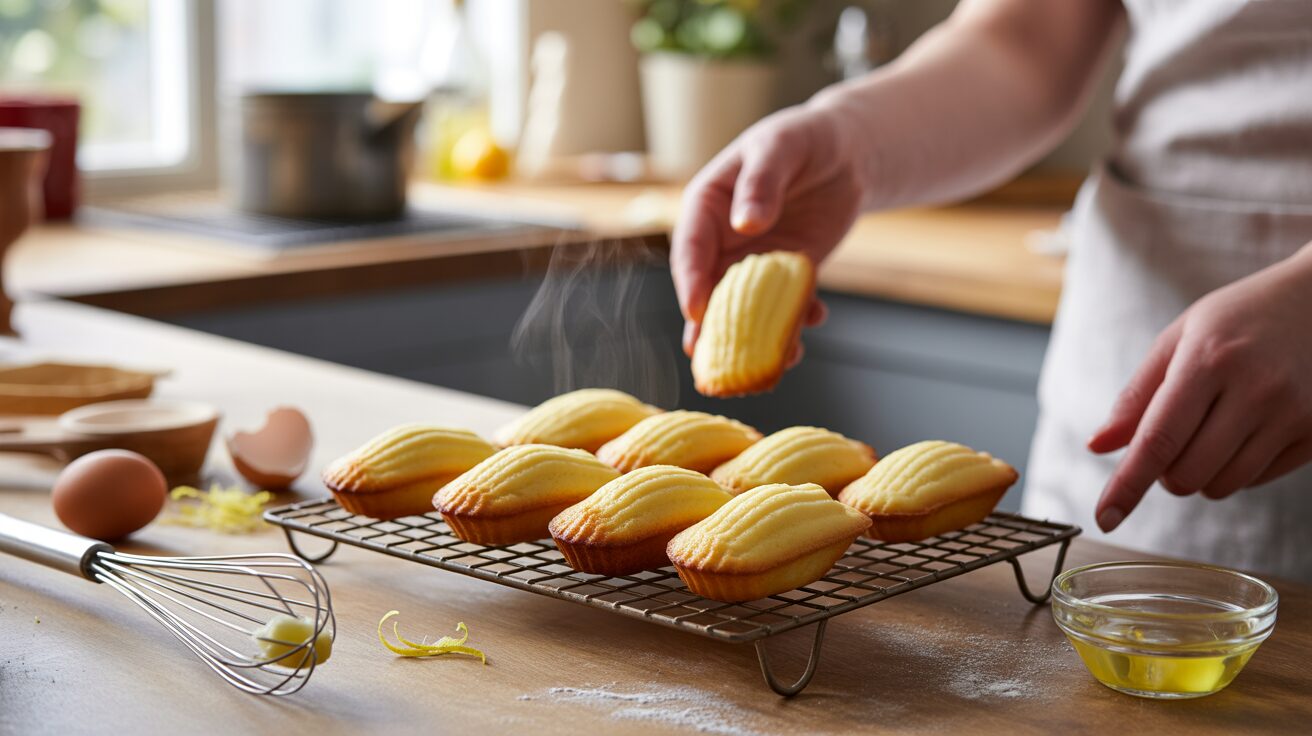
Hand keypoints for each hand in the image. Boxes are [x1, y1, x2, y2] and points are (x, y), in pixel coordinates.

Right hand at [669, 104, 864, 361]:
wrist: (845, 151)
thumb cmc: (803, 138)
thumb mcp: (780, 147)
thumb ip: (761, 183)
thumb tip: (745, 224)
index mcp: (707, 206)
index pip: (690, 249)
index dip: (691, 282)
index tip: (696, 313)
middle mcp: (723, 240)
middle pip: (710, 288)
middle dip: (712, 326)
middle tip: (715, 360)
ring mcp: (753, 260)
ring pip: (742, 306)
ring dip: (751, 336)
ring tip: (766, 362)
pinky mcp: (785, 274)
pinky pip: (780, 306)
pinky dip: (790, 324)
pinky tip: (807, 329)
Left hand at [1090, 245, 1311, 531]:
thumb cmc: (1237, 318)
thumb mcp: (1179, 338)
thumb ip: (1137, 396)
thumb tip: (1098, 446)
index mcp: (1210, 360)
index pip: (1158, 440)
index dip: (1127, 485)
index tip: (1104, 516)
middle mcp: (1256, 390)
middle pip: (1186, 475)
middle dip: (1164, 472)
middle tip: (1172, 438)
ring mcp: (1293, 414)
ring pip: (1221, 486)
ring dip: (1200, 473)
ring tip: (1210, 428)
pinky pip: (1255, 480)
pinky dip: (1236, 468)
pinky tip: (1244, 429)